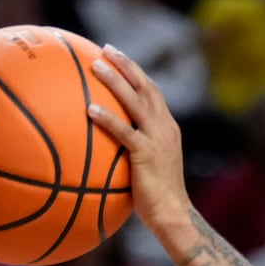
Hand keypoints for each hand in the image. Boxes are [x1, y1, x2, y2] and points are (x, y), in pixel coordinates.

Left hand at [87, 45, 190, 233]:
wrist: (174, 216)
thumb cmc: (159, 200)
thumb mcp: (150, 168)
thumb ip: (135, 152)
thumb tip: (108, 149)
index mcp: (168, 129)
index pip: (153, 92)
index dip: (136, 73)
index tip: (118, 57)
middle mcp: (165, 128)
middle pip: (146, 87)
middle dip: (126, 65)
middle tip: (106, 49)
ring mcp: (157, 140)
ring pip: (136, 101)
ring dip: (115, 80)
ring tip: (96, 65)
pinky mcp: (147, 155)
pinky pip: (124, 131)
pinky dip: (108, 118)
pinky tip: (90, 109)